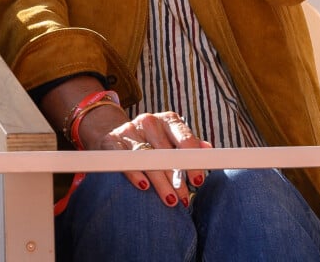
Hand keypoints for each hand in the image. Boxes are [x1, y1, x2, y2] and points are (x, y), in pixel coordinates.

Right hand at [95, 110, 210, 207]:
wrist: (117, 134)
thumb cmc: (152, 141)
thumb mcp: (172, 138)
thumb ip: (190, 145)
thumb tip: (208, 150)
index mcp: (169, 120)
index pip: (185, 139)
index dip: (193, 160)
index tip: (198, 180)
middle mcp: (150, 121)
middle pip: (167, 152)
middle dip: (177, 177)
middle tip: (184, 197)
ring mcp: (130, 130)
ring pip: (148, 158)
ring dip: (161, 181)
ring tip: (170, 199)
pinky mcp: (112, 140)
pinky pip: (124, 159)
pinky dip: (135, 173)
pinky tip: (144, 186)